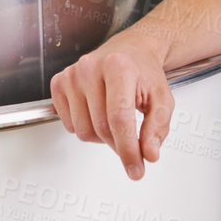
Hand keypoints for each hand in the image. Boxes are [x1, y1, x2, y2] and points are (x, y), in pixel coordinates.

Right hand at [49, 29, 173, 180]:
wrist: (129, 51)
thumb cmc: (143, 73)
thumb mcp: (162, 98)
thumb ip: (157, 127)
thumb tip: (148, 153)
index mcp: (119, 67)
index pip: (119, 118)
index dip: (127, 149)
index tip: (136, 169)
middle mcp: (90, 67)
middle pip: (101, 128)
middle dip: (119, 144)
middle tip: (132, 144)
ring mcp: (71, 75)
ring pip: (83, 131)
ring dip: (101, 136)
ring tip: (114, 119)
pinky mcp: (59, 83)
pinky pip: (69, 125)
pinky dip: (86, 128)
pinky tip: (97, 112)